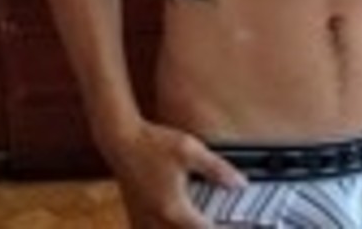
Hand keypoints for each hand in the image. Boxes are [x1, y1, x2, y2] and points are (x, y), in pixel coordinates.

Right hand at [105, 118, 246, 228]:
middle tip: (215, 223)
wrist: (120, 141)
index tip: (238, 227)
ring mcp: (142, 223)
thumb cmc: (155, 144)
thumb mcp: (191, 151)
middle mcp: (156, 222)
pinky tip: (173, 224)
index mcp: (174, 209)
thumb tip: (241, 184)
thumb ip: (217, 169)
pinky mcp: (134, 218)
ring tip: (197, 223)